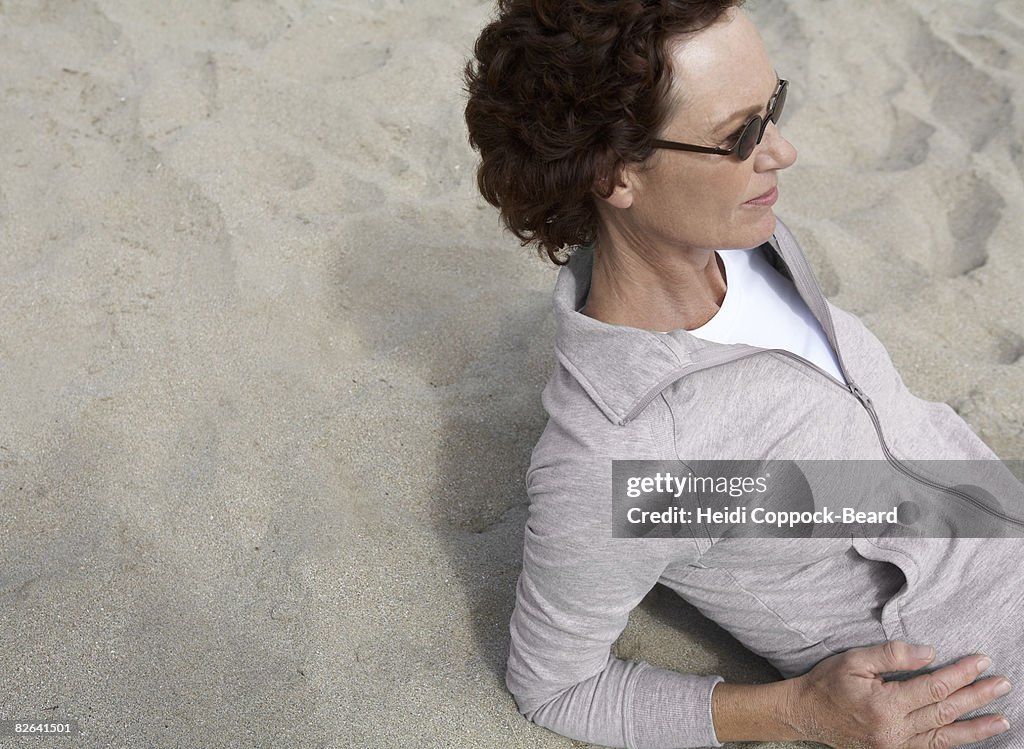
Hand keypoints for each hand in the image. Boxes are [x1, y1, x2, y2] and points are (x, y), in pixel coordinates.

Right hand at [785, 641, 1010, 747]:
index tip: (981, 661)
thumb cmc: (827, 683)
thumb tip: (929, 653)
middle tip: (1001, 684)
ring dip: (975, 727)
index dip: (960, 674)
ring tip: (1001, 720)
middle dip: (976, 697)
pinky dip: (953, 742)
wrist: (805, 714)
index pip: (933, 687)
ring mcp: (894, 746)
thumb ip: (891, 655)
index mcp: (884, 704)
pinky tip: (968, 735)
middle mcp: (893, 730)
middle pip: (945, 711)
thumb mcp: (854, 660)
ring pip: (944, 736)